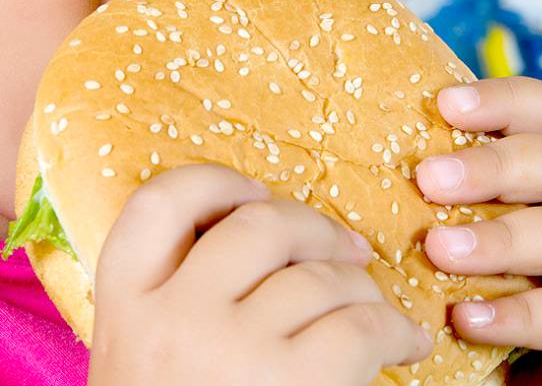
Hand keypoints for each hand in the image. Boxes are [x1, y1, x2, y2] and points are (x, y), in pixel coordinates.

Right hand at [88, 165, 431, 385]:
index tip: (254, 195)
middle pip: (261, 223)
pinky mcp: (294, 383)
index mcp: (125, 309)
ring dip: (364, 290)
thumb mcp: (148, 363)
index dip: (216, 183)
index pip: (158, 203)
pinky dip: (397, 331)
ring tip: (377, 315)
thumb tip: (271, 242)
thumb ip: (179, 302)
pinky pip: (362, 326)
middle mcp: (174, 318)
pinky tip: (408, 346)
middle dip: (317, 228)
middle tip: (346, 252)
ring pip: (322, 277)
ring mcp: (232, 349)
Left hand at [416, 78, 541, 385]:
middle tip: (429, 178)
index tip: (445, 104)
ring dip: (505, 238)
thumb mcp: (496, 254)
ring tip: (440, 251)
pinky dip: (523, 313)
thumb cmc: (529, 312)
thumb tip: (379, 176)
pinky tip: (469, 320)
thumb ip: (463, 215)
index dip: (507, 100)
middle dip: (497, 165)